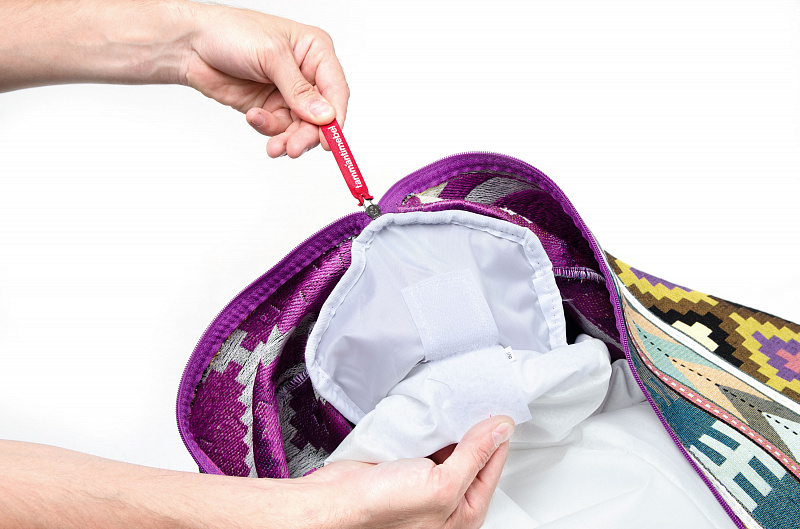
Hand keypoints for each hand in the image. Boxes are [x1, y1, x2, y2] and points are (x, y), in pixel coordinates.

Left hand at [183, 3, 348, 157]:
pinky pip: (278, 128)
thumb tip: (324, 115)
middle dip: (307, 134)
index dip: (336, 117)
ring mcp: (287, 93)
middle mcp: (305, 75)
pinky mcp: (269, 107)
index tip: (329, 140)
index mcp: (315, 52)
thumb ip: (299, 89)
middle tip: (294, 148)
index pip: (336, 90)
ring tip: (274, 146)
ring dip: (287, 138)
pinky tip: (254, 117)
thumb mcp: (271, 55)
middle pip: (320, 116)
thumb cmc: (230, 32)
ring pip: (299, 127)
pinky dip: (267, 129)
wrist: (191, 44)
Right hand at [303, 416, 514, 528]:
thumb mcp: (440, 484)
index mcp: (463, 513)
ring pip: (448, 445)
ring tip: (452, 405)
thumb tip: (500, 431)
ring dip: (449, 425)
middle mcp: (446, 501)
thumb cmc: (381, 510)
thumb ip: (474, 457)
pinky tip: (428, 415)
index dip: (496, 436)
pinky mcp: (404, 467)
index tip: (497, 409)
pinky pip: (425, 441)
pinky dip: (428, 426)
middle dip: (473, 430)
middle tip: (475, 402)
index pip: (492, 466)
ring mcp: (424, 483)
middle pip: (472, 455)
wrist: (334, 502)